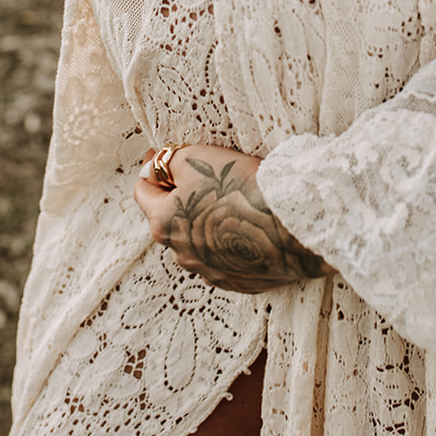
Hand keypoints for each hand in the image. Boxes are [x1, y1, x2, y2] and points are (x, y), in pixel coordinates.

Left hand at [134, 143, 332, 293]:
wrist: (292, 226)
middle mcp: (181, 254)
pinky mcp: (238, 282)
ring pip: (198, 240)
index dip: (152, 167)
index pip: (143, 191)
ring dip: (205, 220)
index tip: (161, 154)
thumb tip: (153, 166)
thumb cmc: (242, 187)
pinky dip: (229, 241)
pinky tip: (247, 225)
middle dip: (180, 196)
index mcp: (164, 223)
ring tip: (231, 199)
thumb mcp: (197, 159)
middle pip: (170, 217)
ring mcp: (210, 272)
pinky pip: (225, 257)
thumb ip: (168, 162)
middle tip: (201, 174)